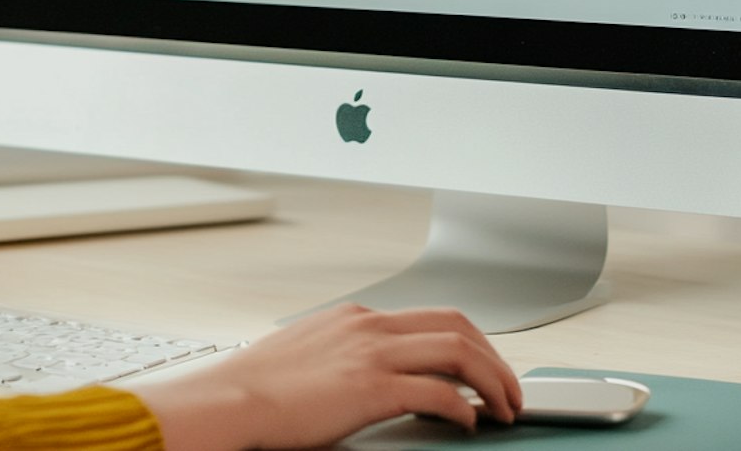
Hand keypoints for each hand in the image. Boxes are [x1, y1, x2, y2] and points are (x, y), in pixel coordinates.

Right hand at [133, 303, 519, 450]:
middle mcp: (369, 325)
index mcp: (355, 317)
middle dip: (495, 358)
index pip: (433, 316)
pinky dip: (464, 408)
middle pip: (458, 326)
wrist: (230, 400)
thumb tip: (362, 376)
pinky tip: (467, 423)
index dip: (471, 342)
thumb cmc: (256, 387)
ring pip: (460, 352)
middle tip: (509, 389)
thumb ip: (342, 355)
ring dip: (493, 381)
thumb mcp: (307, 354)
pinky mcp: (371, 386)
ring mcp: (372, 352)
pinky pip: (440, 392)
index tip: (483, 367)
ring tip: (504, 408)